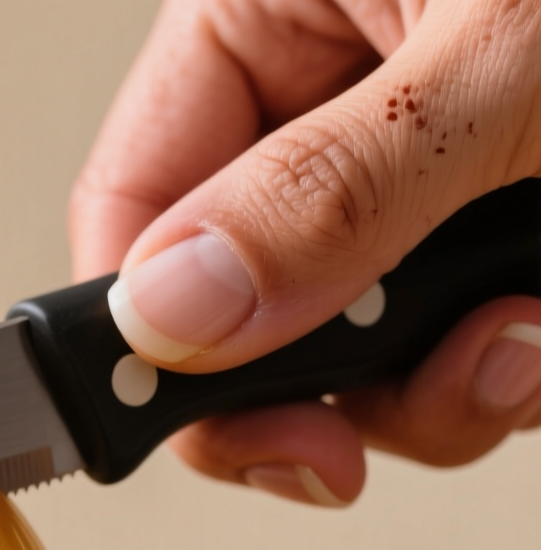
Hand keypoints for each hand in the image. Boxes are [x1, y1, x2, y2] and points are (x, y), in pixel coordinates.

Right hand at [71, 0, 540, 505]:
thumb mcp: (507, 58)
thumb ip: (332, 191)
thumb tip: (174, 311)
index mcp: (273, 10)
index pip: (134, 198)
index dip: (152, 331)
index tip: (218, 422)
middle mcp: (330, 91)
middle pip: (246, 297)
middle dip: (334, 381)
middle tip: (385, 418)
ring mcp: (423, 163)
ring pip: (365, 342)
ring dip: (451, 380)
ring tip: (533, 333)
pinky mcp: (510, 216)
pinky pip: (469, 333)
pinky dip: (521, 356)